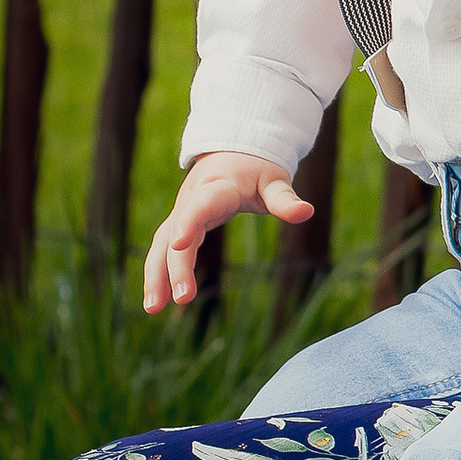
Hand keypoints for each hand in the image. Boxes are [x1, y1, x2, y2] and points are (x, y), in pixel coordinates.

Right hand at [144, 152, 314, 310]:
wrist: (232, 150)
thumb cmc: (256, 168)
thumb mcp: (274, 180)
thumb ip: (285, 199)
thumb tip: (307, 212)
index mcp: (216, 188)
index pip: (200, 206)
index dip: (189, 222)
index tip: (180, 243)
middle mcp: (191, 201)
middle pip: (176, 234)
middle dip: (176, 266)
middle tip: (183, 299)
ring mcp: (181, 213)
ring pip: (162, 244)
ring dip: (156, 276)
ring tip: (153, 309)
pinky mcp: (179, 224)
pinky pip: (164, 250)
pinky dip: (159, 274)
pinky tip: (158, 301)